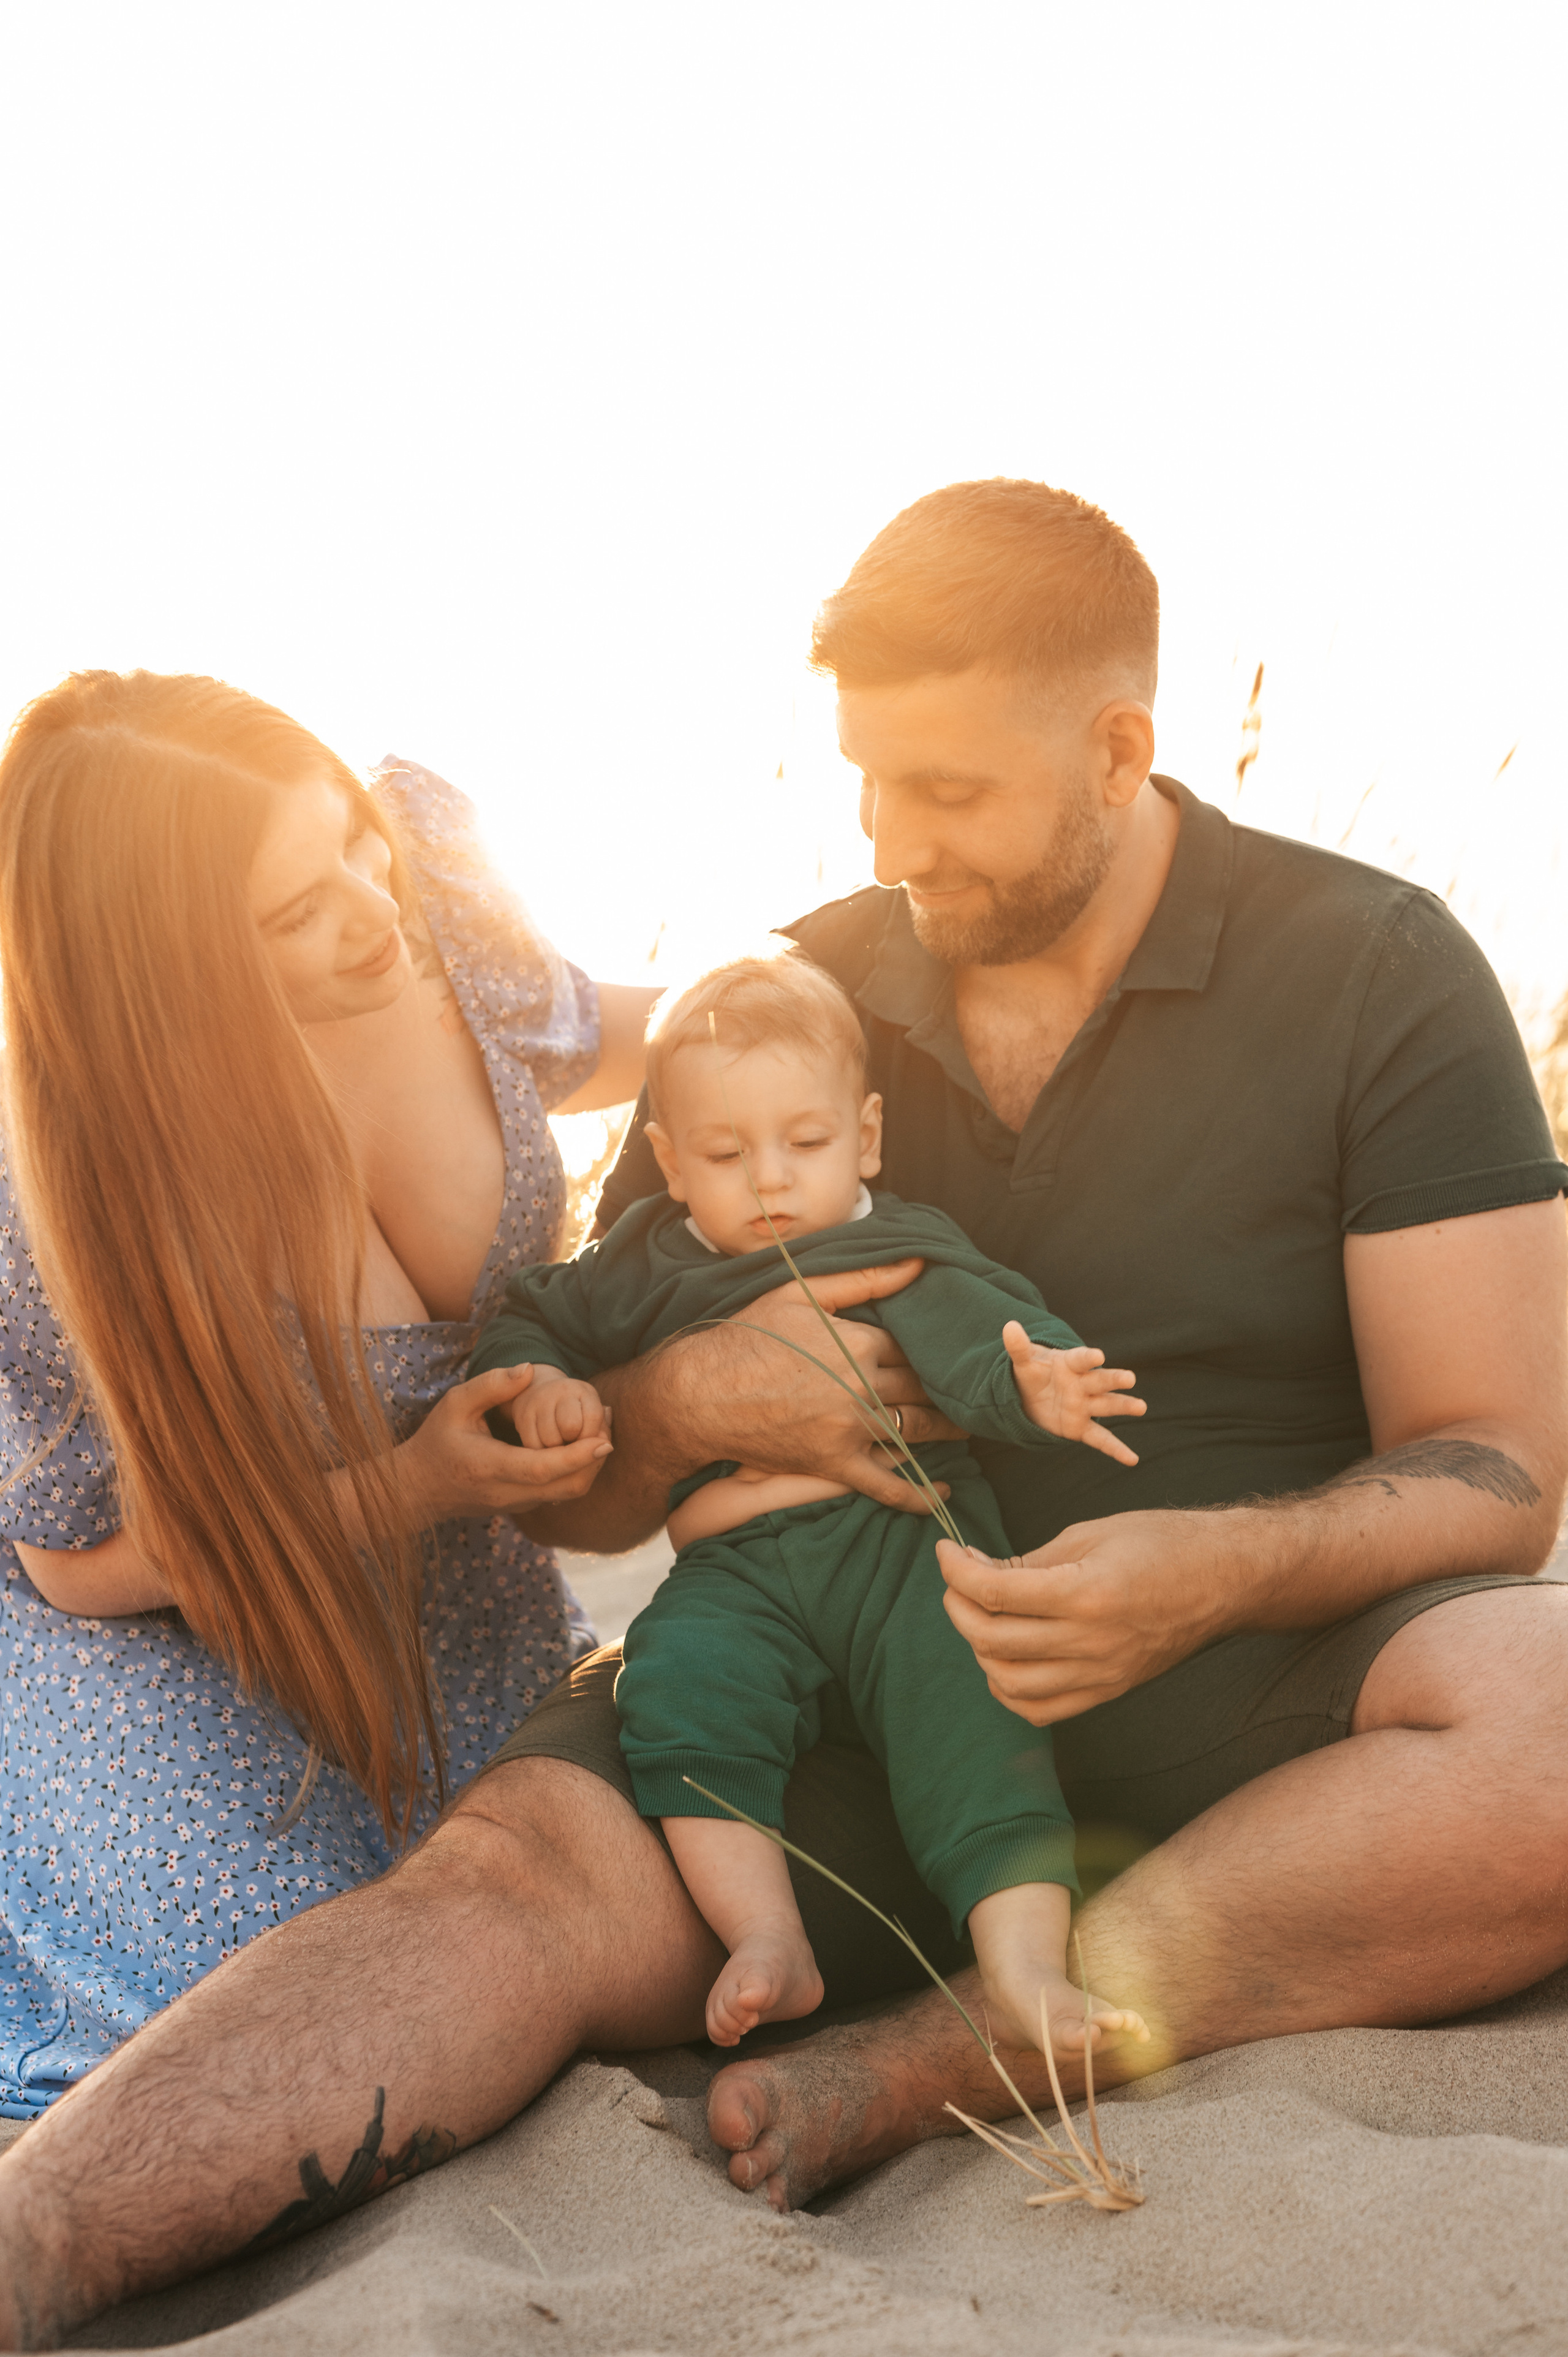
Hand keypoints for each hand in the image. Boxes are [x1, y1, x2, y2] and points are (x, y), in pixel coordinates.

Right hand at [395, 1365, 612, 1526]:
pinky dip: (577, 1472)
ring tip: (602, 1428)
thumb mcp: (454, 1404)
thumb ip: (491, 1385)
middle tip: (609, 1423)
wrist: (417, 1489)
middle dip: (594, 1460)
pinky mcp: (521, 1507)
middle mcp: (506, 1493)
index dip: (577, 1457)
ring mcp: (515, 1505)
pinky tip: (582, 1444)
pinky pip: (558, 1494)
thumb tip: (530, 1369)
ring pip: (566, 1495)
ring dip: (590, 1466)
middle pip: (566, 1488)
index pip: (542, 1470)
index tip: (604, 1440)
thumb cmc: (436, 1440)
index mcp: (489, 1467)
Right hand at [713, 1262, 965, 1513]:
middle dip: (947, 1390)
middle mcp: (862, 1387)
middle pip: (922, 1388)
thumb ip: (864, 1278)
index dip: (928, 1349)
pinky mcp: (834, 1464)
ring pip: (916, 1431)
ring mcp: (850, 1429)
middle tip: (969, 1392)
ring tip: (967, 1429)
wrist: (701, 1394)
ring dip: (947, 1432)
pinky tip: (942, 1497)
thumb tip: (919, 1262)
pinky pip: (886, 1486)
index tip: (945, 1352)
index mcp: (859, 1343)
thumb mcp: (800, 1293)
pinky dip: (918, 1496)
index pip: (912, 1346)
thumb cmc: (748, 1336)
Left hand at [938, 1508, 1235, 1724]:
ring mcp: (1102, 1674)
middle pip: (993, 1641)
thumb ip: (1032, 1560)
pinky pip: (1042, 1709)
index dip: (957, 1571)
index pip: (995, 1593)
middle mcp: (1092, 1643)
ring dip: (979, 1650)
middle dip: (958, 1607)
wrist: (1226, 1579)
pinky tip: (1006, 1656)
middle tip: (958, 1580)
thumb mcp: (1092, 1533)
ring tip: (981, 1616)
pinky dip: (1009, 1688)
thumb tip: (980, 1571)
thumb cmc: (1163, 1543)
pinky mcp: (1109, 1690)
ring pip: (1010, 1684)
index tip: (947, 1552)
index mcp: (1087, 1593)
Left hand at [1002, 1322, 1145, 1465]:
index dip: (1088, 1357)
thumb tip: (1009, 1326)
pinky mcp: (1081, 1427)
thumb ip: (1019, 1347)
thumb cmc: (1034, 1374)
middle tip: (1130, 1378)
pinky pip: (1101, 1439)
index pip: (1080, 1359)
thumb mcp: (1024, 1362)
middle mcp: (1082, 1385)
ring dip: (1123, 1406)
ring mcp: (1085, 1406)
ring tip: (1141, 1407)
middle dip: (1114, 1379)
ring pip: (1107, 1405)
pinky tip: (1132, 1459)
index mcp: (1070, 1364)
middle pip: (1100, 1381)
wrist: (1032, 1396)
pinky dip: (1116, 1449)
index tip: (1097, 1355)